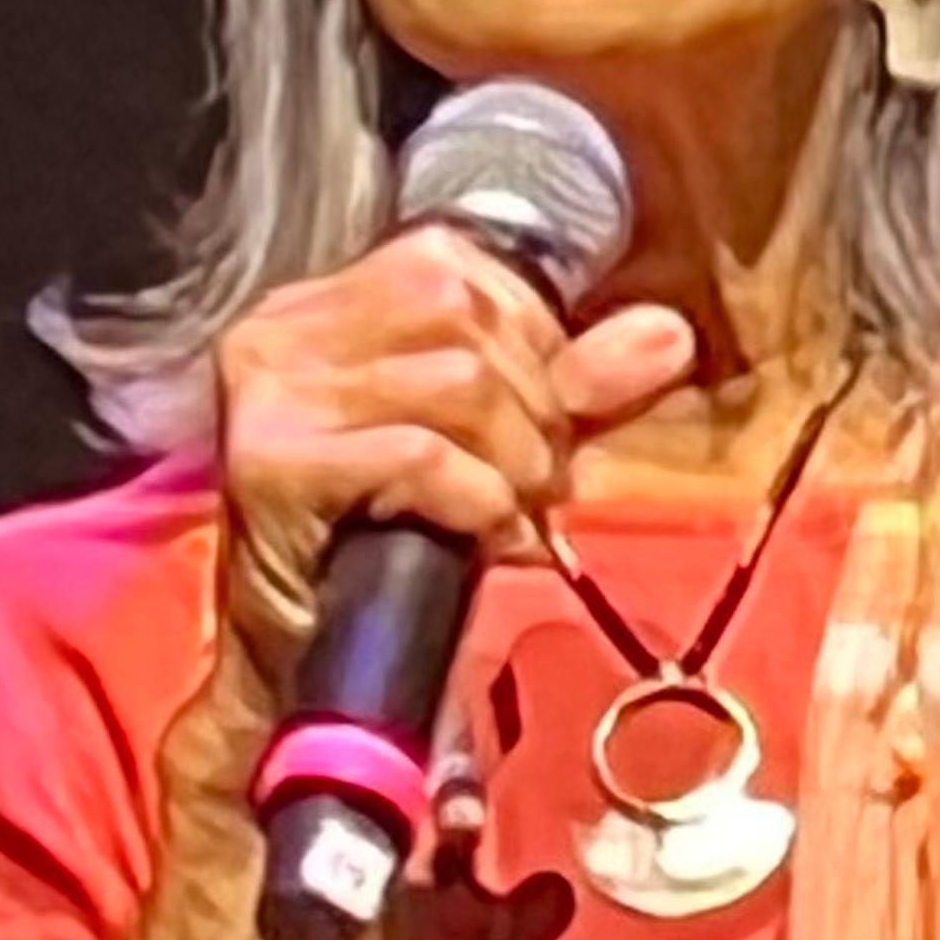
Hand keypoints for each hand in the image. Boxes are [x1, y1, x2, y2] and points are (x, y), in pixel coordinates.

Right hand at [193, 235, 695, 765]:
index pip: (457, 271)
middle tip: (527, 490)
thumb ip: (572, 384)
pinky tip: (478, 538)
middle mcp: (283, 328)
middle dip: (531, 414)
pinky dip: (476, 501)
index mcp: (322, 304)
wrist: (297, 668)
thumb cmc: (388, 552)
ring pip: (458, 385)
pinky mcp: (272, 462)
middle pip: (464, 322)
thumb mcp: (488, 450)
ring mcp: (270, 391)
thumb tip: (669, 334)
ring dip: (512, 465)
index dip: (532, 348)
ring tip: (503, 515)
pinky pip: (422, 455)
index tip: (538, 428)